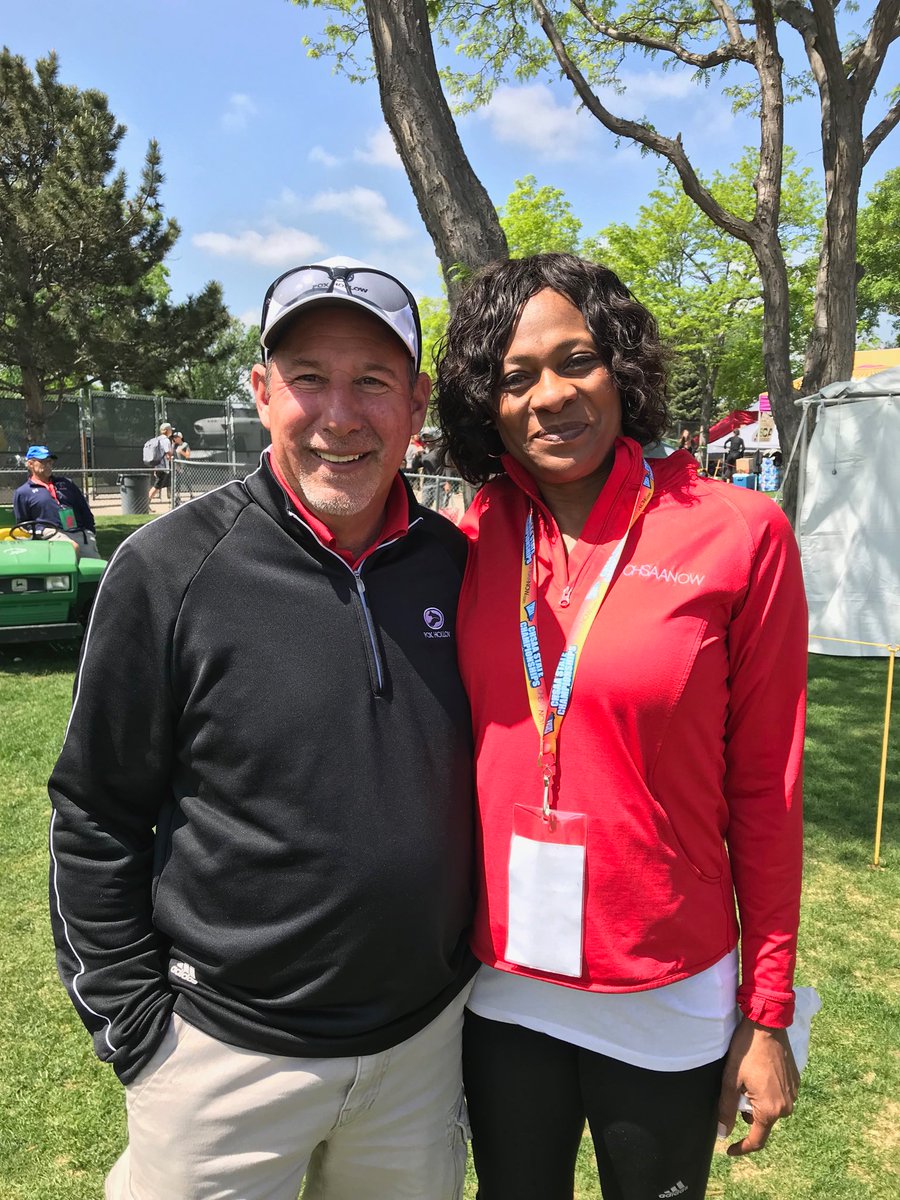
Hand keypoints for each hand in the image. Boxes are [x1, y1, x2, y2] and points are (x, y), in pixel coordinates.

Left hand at [717, 1016, 799, 1155]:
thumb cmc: (746, 1050)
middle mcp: (787, 1106)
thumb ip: (726, 1109)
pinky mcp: (795, 1081)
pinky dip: (766, 1092)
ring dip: (756, 1101)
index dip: (742, 1147)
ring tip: (746, 1078)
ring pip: (771, 1108)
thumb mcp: (730, 1080)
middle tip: (735, 1089)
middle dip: (746, 1112)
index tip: (729, 1149)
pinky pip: (779, 1096)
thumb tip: (723, 1133)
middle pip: (763, 1121)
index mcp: (771, 1109)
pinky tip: (758, 1073)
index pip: (757, 1139)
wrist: (766, 1024)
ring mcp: (794, 1093)